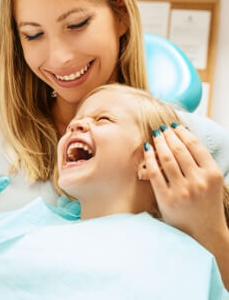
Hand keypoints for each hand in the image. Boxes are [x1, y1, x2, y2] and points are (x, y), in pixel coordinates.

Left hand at [144, 123, 225, 241]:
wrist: (204, 232)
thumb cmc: (206, 203)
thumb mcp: (212, 181)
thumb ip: (201, 163)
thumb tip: (183, 137)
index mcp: (213, 174)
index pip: (195, 145)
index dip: (182, 132)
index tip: (174, 126)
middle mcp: (199, 181)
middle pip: (179, 149)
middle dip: (168, 135)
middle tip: (161, 128)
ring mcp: (182, 190)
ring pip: (166, 158)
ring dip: (159, 143)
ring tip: (155, 135)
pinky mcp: (167, 198)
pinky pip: (155, 172)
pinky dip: (149, 158)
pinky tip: (147, 149)